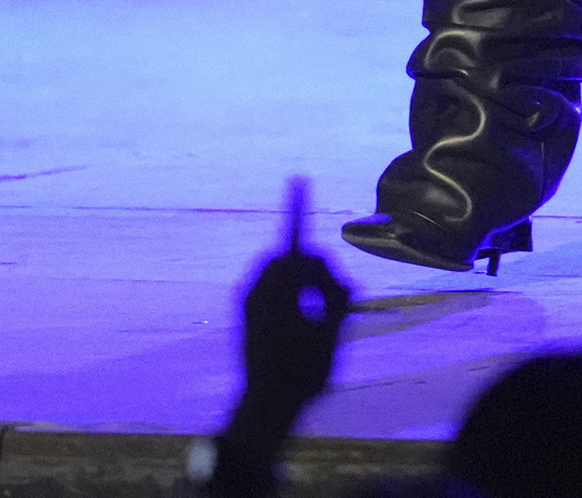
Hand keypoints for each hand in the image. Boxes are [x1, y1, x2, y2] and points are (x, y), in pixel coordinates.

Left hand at [230, 190, 353, 432]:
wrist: (266, 404)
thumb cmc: (302, 371)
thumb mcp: (331, 332)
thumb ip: (335, 295)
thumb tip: (336, 275)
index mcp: (279, 290)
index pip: (294, 241)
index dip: (298, 208)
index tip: (299, 179)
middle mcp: (258, 288)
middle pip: (292, 258)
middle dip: (316, 269)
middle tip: (337, 297)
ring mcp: (247, 299)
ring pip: (282, 272)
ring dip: (303, 281)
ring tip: (322, 310)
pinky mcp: (244, 311)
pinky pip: (271, 285)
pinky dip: (289, 290)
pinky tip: (304, 314)